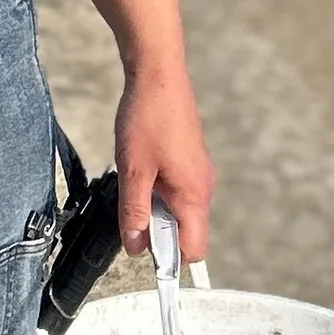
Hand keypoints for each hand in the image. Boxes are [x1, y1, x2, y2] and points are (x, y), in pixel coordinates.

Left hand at [115, 66, 214, 264]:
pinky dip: (157, 189)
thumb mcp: (133, 171)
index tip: (143, 251)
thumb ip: (134, 212)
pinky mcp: (190, 161)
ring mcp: (198, 174)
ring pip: (177, 210)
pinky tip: (140, 166)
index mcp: (194, 196)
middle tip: (131, 203)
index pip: (193, 250)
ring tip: (135, 178)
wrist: (158, 76)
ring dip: (153, 206)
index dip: (169, 259)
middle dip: (155, 229)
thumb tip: (135, 246)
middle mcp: (202, 188)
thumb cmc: (147, 119)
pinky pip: (176, 190)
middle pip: (184, 232)